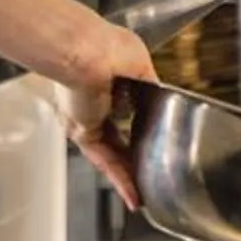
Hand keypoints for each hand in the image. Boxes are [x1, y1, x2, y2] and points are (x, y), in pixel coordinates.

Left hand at [51, 18, 158, 209]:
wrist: (82, 52)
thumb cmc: (106, 46)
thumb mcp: (140, 62)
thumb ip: (149, 83)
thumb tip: (158, 97)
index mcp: (106, 82)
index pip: (126, 111)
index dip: (142, 127)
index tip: (156, 141)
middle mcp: (93, 104)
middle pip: (118, 138)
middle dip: (134, 158)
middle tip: (150, 177)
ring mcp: (86, 120)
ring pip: (111, 154)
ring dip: (128, 175)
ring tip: (143, 194)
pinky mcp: (82, 132)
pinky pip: (103, 160)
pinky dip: (120, 178)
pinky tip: (134, 194)